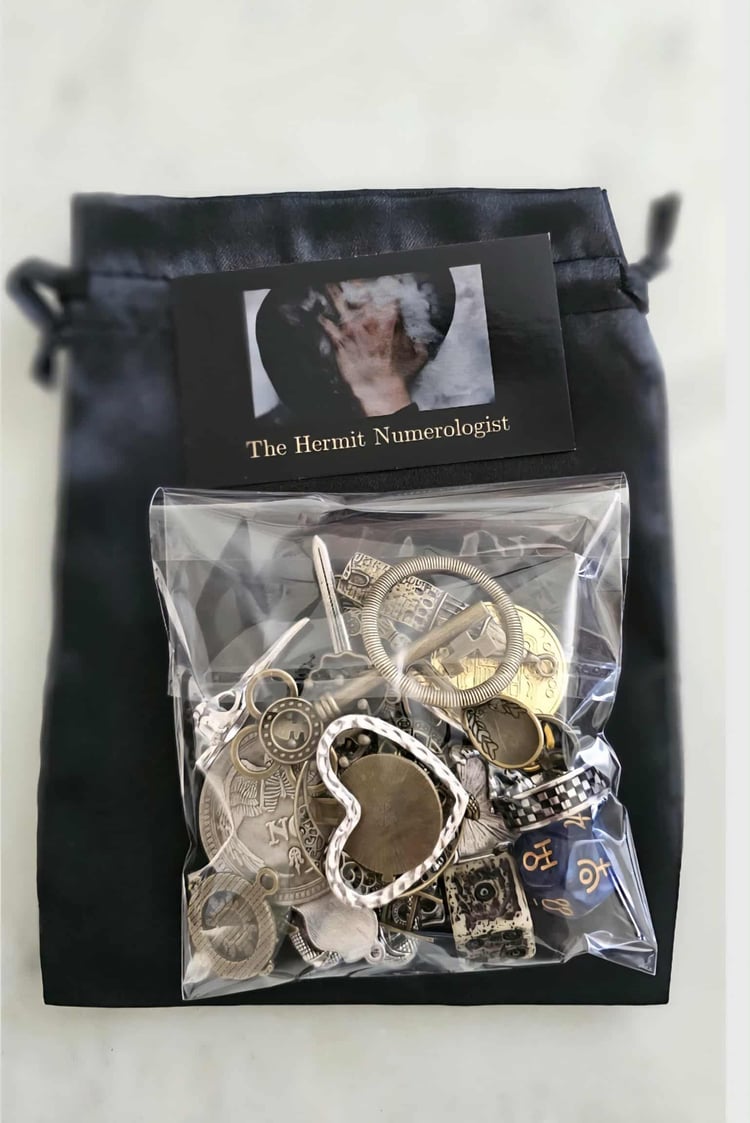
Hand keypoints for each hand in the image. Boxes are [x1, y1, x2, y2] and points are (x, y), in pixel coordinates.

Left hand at [318, 283, 411, 415]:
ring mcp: (355, 334)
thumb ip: (419, 346)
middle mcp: (370, 325)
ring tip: (331, 286)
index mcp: (389, 324)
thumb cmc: (398, 374)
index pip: (386, 301)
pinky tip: (322, 318)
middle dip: (357, 289)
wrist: (382, 389)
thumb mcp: (416, 357)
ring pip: (345, 312)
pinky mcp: (344, 345)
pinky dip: (327, 325)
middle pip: (362, 302)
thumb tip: (421, 342)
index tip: (379, 285)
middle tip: (351, 279)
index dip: (382, 291)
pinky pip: (333, 331)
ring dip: (338, 299)